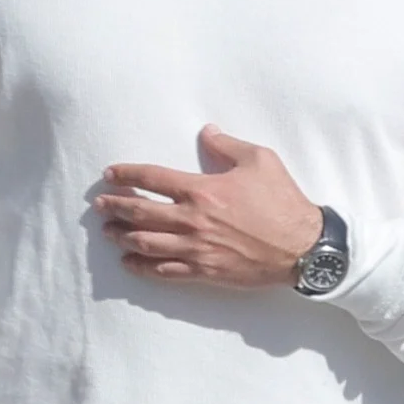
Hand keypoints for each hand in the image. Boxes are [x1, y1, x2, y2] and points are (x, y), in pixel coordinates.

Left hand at [95, 127, 324, 285]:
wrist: (303, 248)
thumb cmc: (283, 202)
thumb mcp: (259, 160)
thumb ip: (227, 145)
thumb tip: (207, 132)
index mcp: (202, 190)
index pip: (152, 178)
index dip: (127, 174)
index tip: (111, 174)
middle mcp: (192, 220)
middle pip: (140, 212)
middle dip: (115, 207)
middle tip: (100, 206)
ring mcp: (196, 249)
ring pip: (146, 242)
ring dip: (122, 236)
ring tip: (108, 232)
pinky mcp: (204, 271)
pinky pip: (165, 271)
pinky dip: (142, 267)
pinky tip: (129, 262)